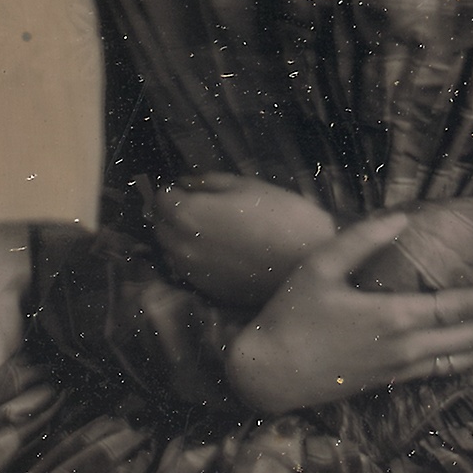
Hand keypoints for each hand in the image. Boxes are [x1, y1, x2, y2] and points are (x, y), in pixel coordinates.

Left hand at [151, 173, 336, 310]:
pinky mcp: (210, 291)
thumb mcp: (246, 185)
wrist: (311, 260)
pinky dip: (195, 260)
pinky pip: (189, 272)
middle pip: (160, 227)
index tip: (190, 189)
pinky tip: (219, 253)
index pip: (161, 198)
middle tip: (198, 208)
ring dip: (180, 239)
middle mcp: (183, 247)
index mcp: (188, 215)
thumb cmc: (282, 215)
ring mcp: (195, 273)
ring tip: (209, 231)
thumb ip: (208, 182)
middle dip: (172, 214)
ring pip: (172, 252)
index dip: (175, 190)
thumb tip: (185, 182)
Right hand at [222, 210, 472, 418]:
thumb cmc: (288, 315)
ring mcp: (401, 368)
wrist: (267, 374)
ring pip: (466, 360)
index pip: (461, 308)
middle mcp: (406, 347)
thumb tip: (403, 218)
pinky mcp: (392, 381)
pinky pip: (446, 372)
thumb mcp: (319, 268)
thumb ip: (361, 241)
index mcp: (393, 316)